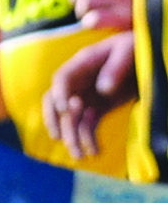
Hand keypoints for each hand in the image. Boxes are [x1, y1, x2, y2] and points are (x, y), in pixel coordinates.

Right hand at [43, 31, 137, 159]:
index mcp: (82, 63)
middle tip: (61, 138)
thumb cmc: (136, 45)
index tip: (64, 109)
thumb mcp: (128, 49)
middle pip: (56, 102)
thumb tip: (102, 90)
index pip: (61, 79)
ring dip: (72, 137)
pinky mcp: (98, 108)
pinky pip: (88, 125)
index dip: (59, 93)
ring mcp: (87, 96)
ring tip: (79, 156)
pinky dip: (88, 139)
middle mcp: (79, 81)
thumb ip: (115, 67)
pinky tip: (95, 152)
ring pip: (71, 119)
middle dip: (56, 121)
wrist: (146, 54)